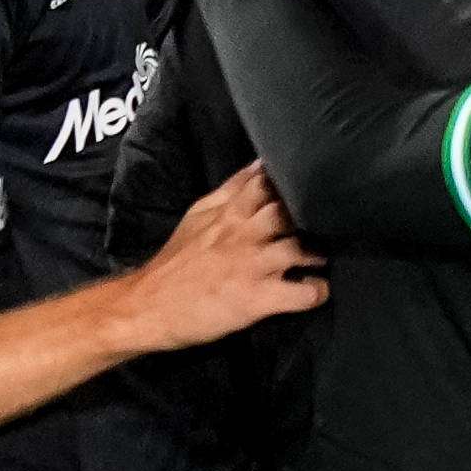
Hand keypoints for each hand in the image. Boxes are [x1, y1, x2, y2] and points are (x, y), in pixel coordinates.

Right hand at [117, 164, 323, 347]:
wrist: (147, 307)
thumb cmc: (176, 261)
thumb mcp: (198, 215)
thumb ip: (231, 190)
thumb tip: (259, 164)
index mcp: (228, 213)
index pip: (267, 184)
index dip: (293, 185)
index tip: (311, 189)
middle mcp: (242, 234)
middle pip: (288, 211)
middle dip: (309, 219)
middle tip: (323, 229)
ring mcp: (251, 266)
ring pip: (300, 247)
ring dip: (318, 253)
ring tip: (321, 258)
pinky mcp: (256, 299)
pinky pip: (302, 293)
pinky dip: (316, 291)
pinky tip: (315, 290)